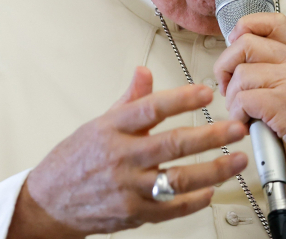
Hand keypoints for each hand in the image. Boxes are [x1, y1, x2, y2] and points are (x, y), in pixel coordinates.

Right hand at [7, 67, 248, 238]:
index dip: (180, 99)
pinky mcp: (133, 214)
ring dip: (213, 170)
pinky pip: (170, 208)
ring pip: (178, 179)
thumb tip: (145, 72)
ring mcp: (128, 188)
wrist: (48, 202)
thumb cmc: (74, 161)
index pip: (150, 109)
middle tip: (236, 128)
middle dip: (210, 136)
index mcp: (112, 129)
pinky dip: (194, 201)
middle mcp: (121, 157)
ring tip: (237, 160)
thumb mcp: (98, 123)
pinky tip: (211, 191)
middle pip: (172, 144)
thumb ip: (130, 100)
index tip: (206, 92)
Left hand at [213, 13, 285, 228]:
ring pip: (241, 75)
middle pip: (245, 45)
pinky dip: (238, 114)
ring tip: (244, 113)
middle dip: (226, 68)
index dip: (245, 27)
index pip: (272, 21)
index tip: (235, 45)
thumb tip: (232, 47)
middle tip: (230, 89)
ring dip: (233, 98)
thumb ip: (268, 64)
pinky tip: (248, 124)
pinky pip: (244, 99)